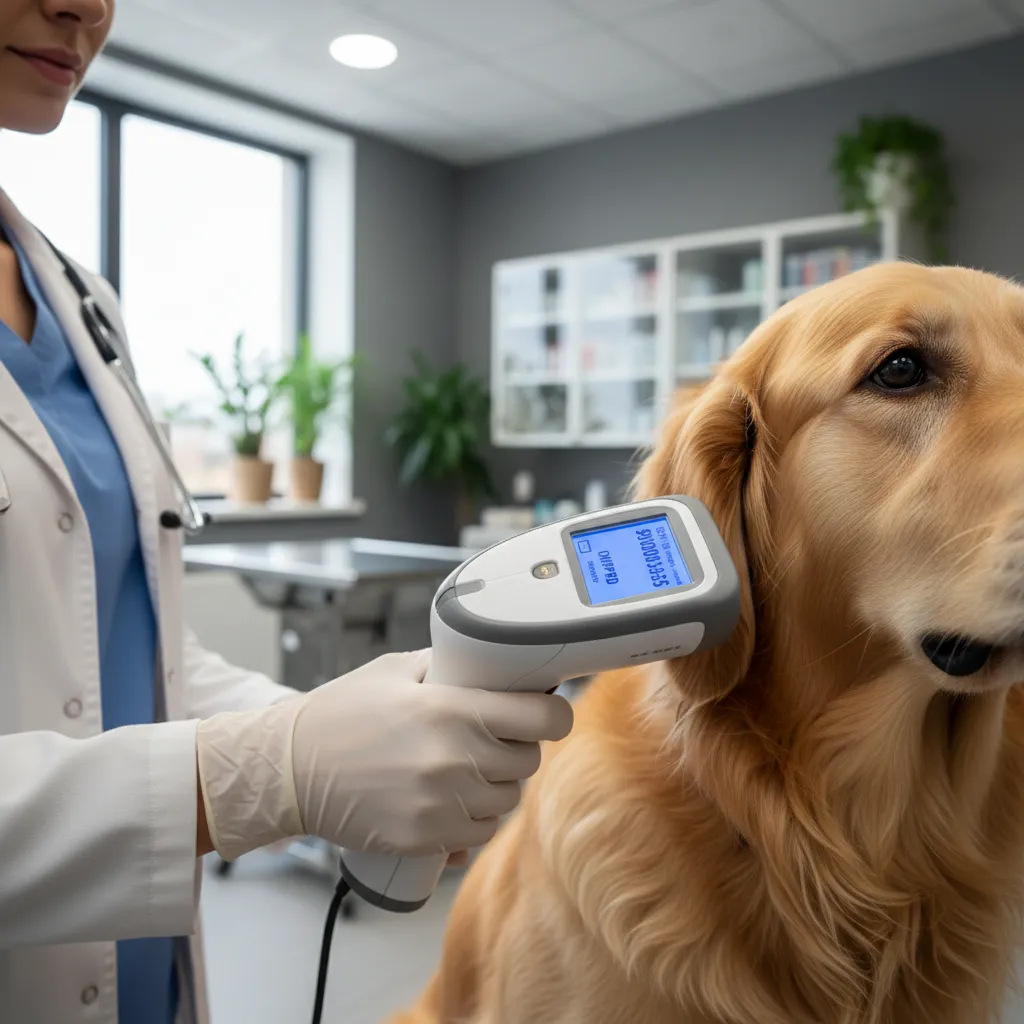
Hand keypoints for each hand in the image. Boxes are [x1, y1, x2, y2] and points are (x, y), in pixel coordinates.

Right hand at [196, 651, 572, 860]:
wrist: (288, 769)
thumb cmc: (339, 715)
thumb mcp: (394, 671)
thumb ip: (447, 667)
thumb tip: (489, 666)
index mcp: (453, 709)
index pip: (543, 718)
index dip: (554, 714)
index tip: (549, 713)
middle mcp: (455, 758)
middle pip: (528, 761)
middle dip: (518, 748)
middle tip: (493, 739)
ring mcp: (442, 804)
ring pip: (506, 801)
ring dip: (496, 786)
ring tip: (464, 770)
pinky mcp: (426, 838)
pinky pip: (477, 834)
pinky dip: (472, 820)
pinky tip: (450, 801)